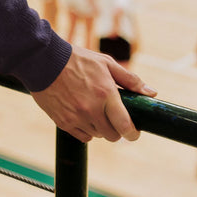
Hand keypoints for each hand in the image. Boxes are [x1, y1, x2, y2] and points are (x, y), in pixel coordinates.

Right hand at [32, 46, 155, 143]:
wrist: (44, 61)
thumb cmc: (77, 59)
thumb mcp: (106, 63)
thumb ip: (130, 79)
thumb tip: (152, 93)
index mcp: (106, 94)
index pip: (125, 125)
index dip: (133, 133)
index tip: (134, 133)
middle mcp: (92, 109)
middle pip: (112, 135)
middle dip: (116, 129)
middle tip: (113, 118)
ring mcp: (76, 117)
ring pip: (97, 135)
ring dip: (99, 127)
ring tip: (94, 111)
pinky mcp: (63, 122)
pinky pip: (82, 136)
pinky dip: (86, 130)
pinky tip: (83, 116)